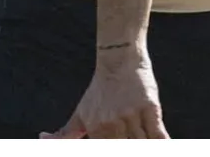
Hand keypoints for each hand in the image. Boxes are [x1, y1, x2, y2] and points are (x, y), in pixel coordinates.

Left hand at [41, 44, 167, 138]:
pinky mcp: (151, 108)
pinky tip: (167, 148)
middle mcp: (113, 125)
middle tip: (125, 141)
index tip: (114, 144)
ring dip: (144, 147)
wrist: (118, 60)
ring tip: (141, 145)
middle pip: (125, 149)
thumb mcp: (81, 112)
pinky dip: (163, 144)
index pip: (103, 150)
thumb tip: (42, 139)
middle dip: (127, 147)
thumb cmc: (99, 90)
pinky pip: (159, 134)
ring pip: (142, 145)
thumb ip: (65, 133)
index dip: (110, 150)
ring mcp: (132, 116)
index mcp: (97, 129)